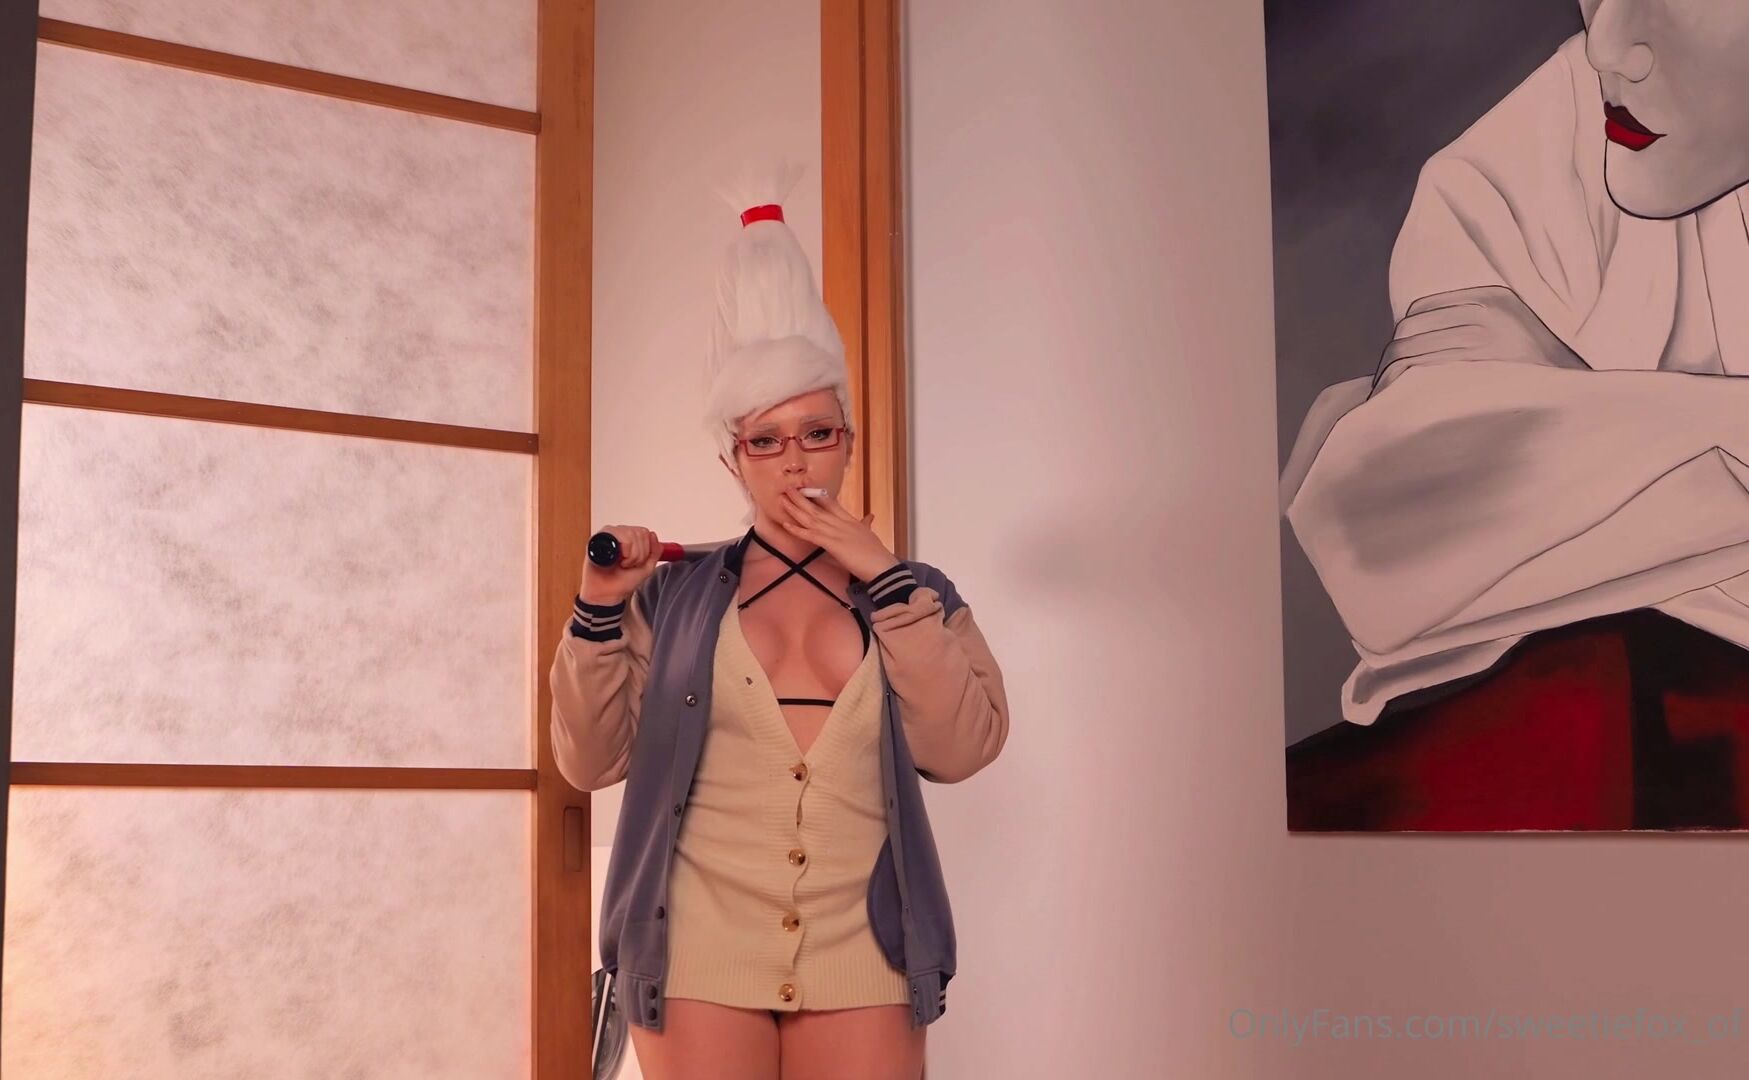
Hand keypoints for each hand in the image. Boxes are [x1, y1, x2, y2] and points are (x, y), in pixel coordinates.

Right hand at [578, 524, 662, 604]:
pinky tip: (616, 560)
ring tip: (622, 563)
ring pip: (631, 534)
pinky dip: (624, 552)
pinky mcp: (599, 538)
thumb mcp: (646, 568)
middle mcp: (619, 534)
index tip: (637, 562)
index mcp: (630, 539)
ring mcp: (609, 535)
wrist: (607, 593)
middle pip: (640, 533)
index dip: (645, 550)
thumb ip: (654, 552)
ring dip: (631, 555)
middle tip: (628, 564)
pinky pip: (620, 536)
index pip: (645, 532)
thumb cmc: (622, 582)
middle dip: (639, 554)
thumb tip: (653, 535)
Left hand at [774, 488, 899, 583]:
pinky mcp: (831, 543)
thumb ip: (866, 524)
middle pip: (817, 507)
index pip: (831, 503)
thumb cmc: (877, 553)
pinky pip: (810, 534)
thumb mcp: (870, 534)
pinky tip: (786, 524)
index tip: (805, 488)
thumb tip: (870, 516)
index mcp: (850, 519)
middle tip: (788, 488)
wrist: (881, 565)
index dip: (817, 495)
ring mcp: (835, 531)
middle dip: (801, 498)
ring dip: (795, 508)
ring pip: (810, 517)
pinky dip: (797, 529)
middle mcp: (840, 522)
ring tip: (782, 499)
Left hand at [1371, 285, 1590, 396]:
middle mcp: (1487, 312)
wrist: (1581, 398)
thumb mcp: (1509, 332)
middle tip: (1380, 387)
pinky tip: (1399, 402)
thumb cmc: (1538, 374)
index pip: (1420, 311)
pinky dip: (1405, 386)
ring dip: (1390, 377)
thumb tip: (1409, 344)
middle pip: (1410, 331)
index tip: (1393, 363)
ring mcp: (1486, 339)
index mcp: (1491, 297)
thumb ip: (1469, 328)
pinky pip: (1427, 372)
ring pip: (1412, 353)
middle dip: (1389, 360)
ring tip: (1383, 400)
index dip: (1401, 338)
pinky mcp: (1485, 366)